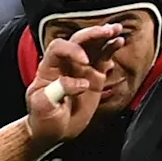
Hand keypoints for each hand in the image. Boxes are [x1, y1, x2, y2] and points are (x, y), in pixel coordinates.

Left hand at [25, 24, 124, 145]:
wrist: (52, 130)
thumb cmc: (43, 118)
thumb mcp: (42, 107)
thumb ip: (56, 92)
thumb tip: (81, 83)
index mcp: (50, 67)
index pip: (59, 47)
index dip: (72, 50)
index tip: (84, 63)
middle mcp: (66, 63)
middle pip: (78, 40)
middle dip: (92, 34)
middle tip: (106, 32)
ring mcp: (81, 69)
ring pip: (93, 46)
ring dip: (104, 36)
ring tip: (117, 29)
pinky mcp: (94, 78)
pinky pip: (103, 59)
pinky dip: (111, 49)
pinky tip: (119, 41)